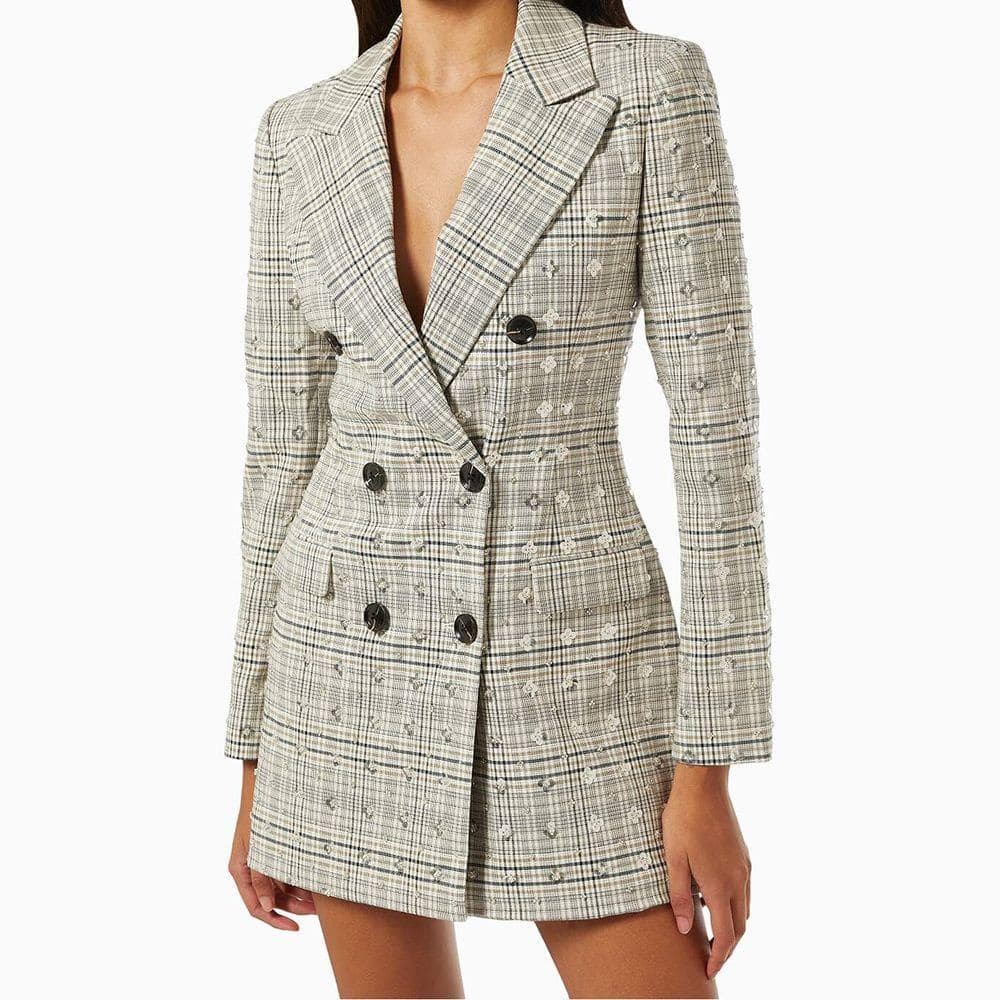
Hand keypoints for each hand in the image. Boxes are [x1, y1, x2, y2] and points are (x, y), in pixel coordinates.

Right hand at [228, 759, 316, 930]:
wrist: (265, 782)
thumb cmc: (260, 811)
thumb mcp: (259, 846)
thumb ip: (262, 877)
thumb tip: (267, 908)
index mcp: (240, 870)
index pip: (256, 907)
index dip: (275, 921)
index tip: (295, 928)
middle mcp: (251, 868)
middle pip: (272, 899)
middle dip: (294, 907)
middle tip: (318, 911)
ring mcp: (263, 859)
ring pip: (282, 886)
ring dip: (300, 893)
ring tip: (322, 896)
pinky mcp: (275, 849)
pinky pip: (288, 871)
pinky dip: (301, 876)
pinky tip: (318, 878)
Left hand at [661, 764, 750, 979]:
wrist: (703, 785)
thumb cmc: (683, 819)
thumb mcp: (674, 859)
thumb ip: (680, 896)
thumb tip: (685, 929)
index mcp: (720, 885)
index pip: (726, 935)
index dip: (719, 957)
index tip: (709, 971)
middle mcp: (739, 880)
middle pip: (740, 927)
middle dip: (728, 947)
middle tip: (710, 958)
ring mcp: (744, 867)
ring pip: (744, 909)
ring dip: (731, 925)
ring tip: (710, 931)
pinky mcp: (744, 855)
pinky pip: (744, 890)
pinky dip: (733, 904)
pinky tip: (712, 897)